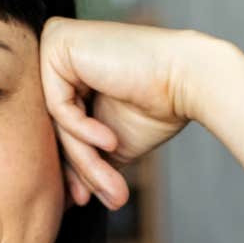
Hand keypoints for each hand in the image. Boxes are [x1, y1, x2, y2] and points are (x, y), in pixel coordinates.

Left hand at [39, 17, 208, 208]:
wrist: (189, 81)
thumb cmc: (158, 107)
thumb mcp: (110, 142)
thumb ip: (84, 158)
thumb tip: (65, 199)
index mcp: (67, 73)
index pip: (58, 128)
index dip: (73, 167)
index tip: (84, 200)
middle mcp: (56, 55)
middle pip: (55, 126)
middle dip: (78, 168)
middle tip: (94, 200)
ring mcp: (54, 45)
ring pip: (57, 121)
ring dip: (85, 159)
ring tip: (111, 185)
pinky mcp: (57, 42)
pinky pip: (59, 106)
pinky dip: (84, 130)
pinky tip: (110, 140)